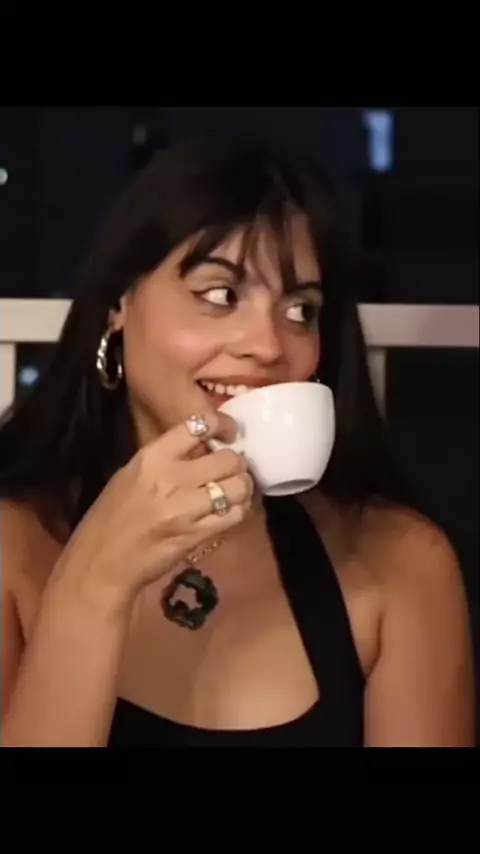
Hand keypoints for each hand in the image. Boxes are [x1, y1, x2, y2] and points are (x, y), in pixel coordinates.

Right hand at [50, 412, 253, 609]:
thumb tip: (204, 448)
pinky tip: (232, 511)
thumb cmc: (112, 516)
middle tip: (233, 470)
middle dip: (237, 463)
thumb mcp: (131, 474)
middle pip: (228, 458)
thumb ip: (166, 458)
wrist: (101, 562)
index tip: (230, 433)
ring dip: (243, 488)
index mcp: (152, 457)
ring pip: (237, 486)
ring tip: (236, 491)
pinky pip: (233, 515)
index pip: (198, 425)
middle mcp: (171, 478)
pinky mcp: (196, 535)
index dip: (223, 425)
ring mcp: (185, 507)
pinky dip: (239, 511)